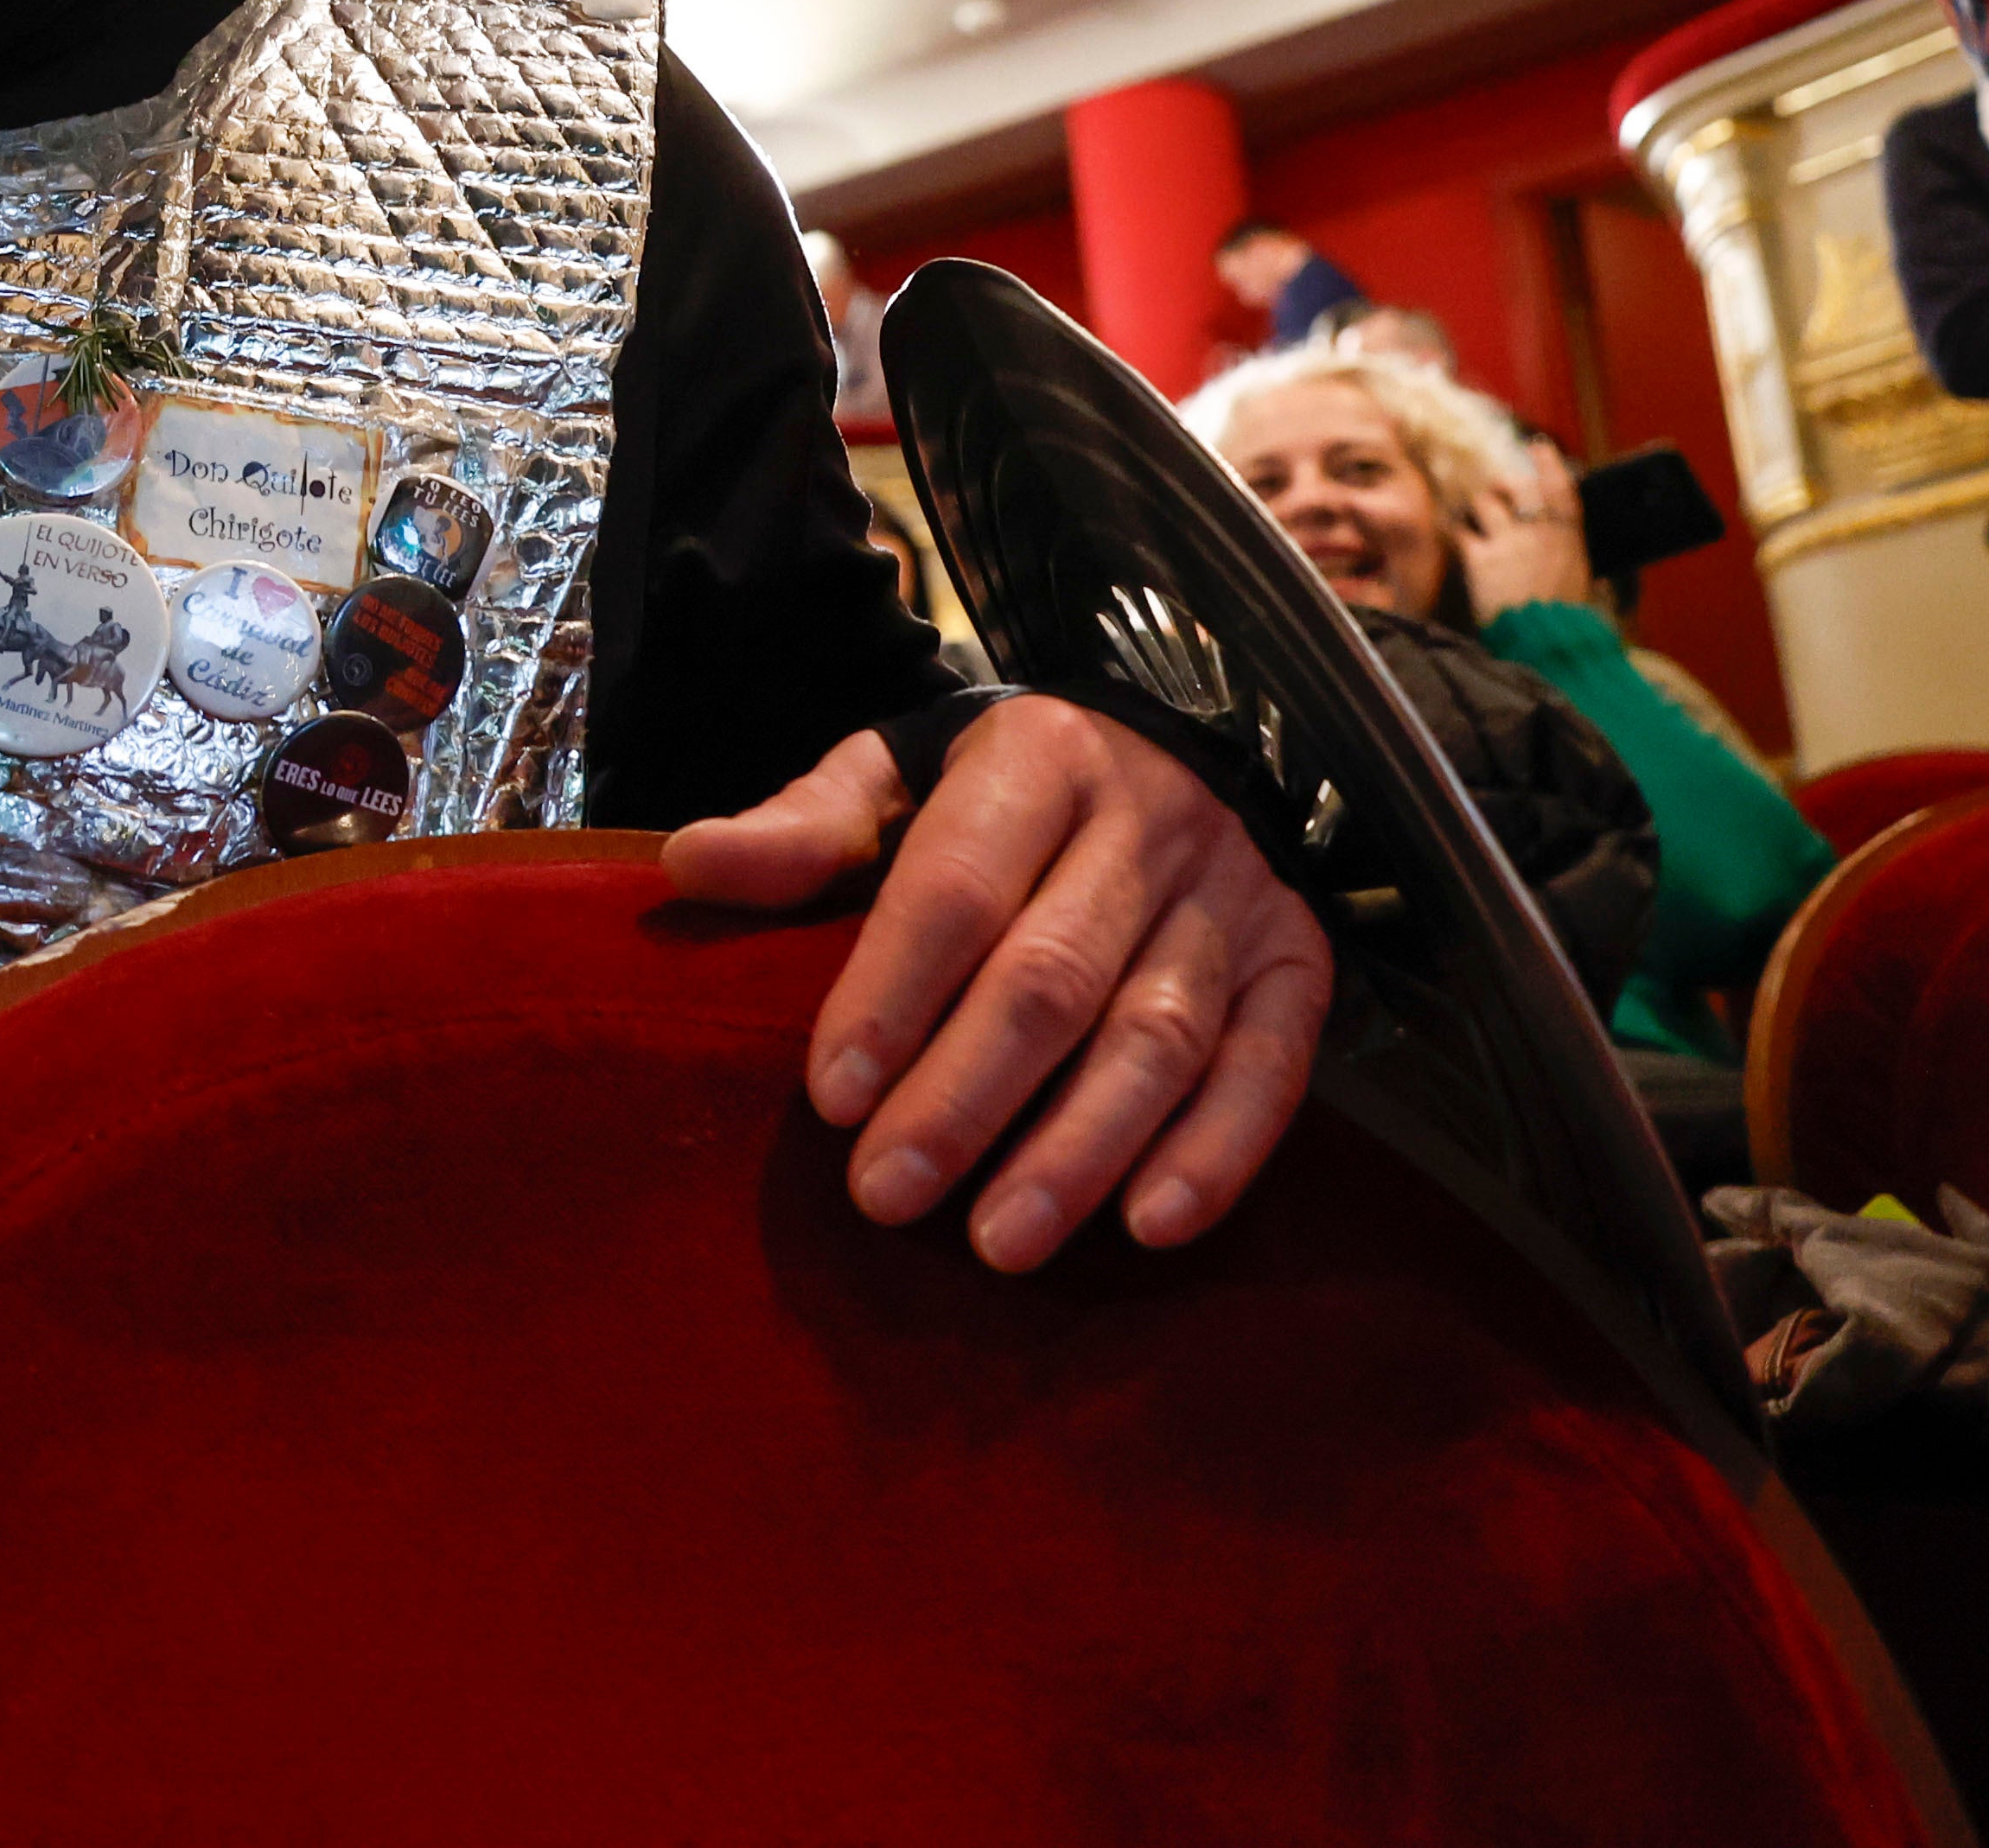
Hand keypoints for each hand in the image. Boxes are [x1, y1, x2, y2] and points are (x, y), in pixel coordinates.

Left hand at [660, 694, 1333, 1270]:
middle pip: (1052, 977)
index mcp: (1038, 758)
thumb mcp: (894, 777)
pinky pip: (1271, 1066)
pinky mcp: (1302, 961)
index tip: (830, 1100)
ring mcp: (1236, 893)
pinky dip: (1217, 1152)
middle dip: (966, 1097)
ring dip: (1079, 1149)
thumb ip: (803, 829)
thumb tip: (687, 866)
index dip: (892, 995)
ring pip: (1160, 1036)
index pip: (955, 886)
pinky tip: (1148, 1226)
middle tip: (886, 1197)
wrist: (1167, 746)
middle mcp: (1149, 820)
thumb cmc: (993, 793)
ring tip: (999, 1242)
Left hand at [1454, 439, 1600, 619]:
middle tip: (1495, 492)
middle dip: (1502, 486)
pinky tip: (1451, 530)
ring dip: (1476, 506)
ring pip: (1483, 502)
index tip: (1539, 447)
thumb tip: (1592, 573)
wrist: (1544, 642)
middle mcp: (1538, 532)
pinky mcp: (1480, 557)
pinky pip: (1459, 529)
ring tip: (1470, 515)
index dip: (1549, 465)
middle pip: (1515, 489)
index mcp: (1569, 539)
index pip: (1561, 490)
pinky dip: (1454, 528)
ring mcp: (1508, 541)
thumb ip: (1583, 571)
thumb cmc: (1570, 623)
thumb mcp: (1586, 591)